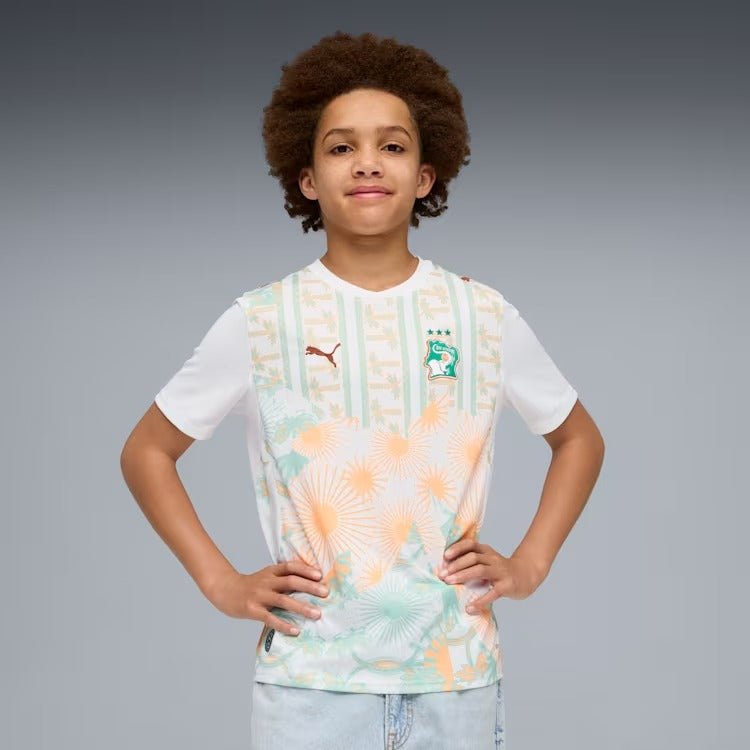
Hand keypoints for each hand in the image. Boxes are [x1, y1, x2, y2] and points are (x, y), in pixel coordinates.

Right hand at [206, 561, 328, 635]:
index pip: (290, 567)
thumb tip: (309, 585)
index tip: (320, 575)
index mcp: (271, 571)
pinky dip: (284, 624)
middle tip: (325, 593)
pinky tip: (296, 630)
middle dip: (309, 587)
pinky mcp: (252, 610)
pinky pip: (271, 618)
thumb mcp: (266, 576)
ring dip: (302, 607)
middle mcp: (266, 581)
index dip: (305, 569)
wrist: (225, 590)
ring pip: (284, 600)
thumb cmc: (251, 586)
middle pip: (291, 581)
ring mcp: (259, 596)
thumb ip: (282, 579)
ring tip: (317, 614)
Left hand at [437, 540, 545, 612]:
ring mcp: (500, 571)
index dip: (457, 548)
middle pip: (473, 557)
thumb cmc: (500, 570)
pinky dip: (480, 601)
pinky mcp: (507, 586)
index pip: (471, 544)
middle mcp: (493, 558)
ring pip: (480, 570)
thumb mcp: (488, 561)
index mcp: (486, 551)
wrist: (526, 576)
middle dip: (456, 565)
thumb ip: (472, 562)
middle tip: (442, 575)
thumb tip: (446, 570)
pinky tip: (470, 608)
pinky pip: (492, 593)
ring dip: (463, 576)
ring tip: (449, 583)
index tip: (445, 556)